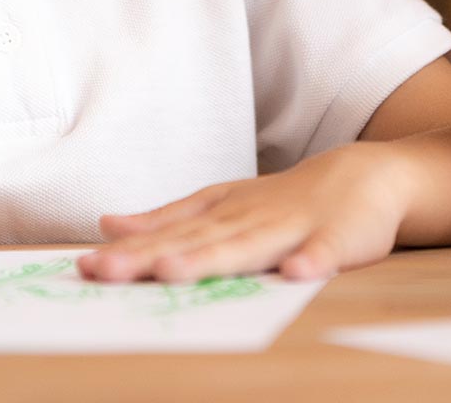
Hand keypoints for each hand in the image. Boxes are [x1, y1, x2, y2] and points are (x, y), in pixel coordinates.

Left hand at [76, 143, 411, 282]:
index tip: (86, 265)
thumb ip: (168, 218)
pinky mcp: (338, 239)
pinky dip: (311, 261)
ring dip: (211, 258)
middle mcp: (249, 219)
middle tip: (106, 270)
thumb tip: (108, 225)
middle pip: (195, 241)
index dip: (128, 250)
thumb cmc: (284, 201)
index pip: (168, 235)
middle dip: (150, 257)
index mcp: (222, 214)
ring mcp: (293, 227)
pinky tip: (296, 273)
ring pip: (249, 246)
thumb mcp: (221, 205)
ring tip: (172, 272)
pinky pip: (325, 252)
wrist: (364, 175)